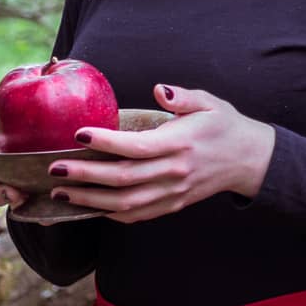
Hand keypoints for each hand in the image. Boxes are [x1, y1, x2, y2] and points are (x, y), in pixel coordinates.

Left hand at [43, 84, 275, 224]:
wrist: (250, 160)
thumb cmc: (225, 125)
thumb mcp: (210, 102)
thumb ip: (183, 96)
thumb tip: (158, 90)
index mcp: (181, 143)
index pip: (136, 146)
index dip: (105, 143)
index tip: (78, 134)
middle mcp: (174, 172)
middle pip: (123, 179)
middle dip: (85, 176)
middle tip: (55, 169)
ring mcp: (173, 193)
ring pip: (125, 203)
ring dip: (89, 201)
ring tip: (61, 192)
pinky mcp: (173, 205)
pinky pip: (137, 215)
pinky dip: (110, 214)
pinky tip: (89, 207)